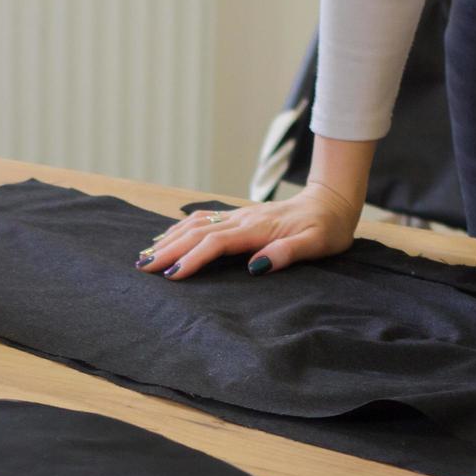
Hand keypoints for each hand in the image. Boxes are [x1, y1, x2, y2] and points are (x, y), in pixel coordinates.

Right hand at [134, 182, 361, 279]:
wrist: (332, 201)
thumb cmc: (327, 227)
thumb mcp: (317, 244)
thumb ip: (287, 253)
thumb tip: (256, 266)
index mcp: (258, 229)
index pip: (216, 243)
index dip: (192, 259)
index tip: (171, 275)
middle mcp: (243, 220)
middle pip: (197, 233)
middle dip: (168, 250)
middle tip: (143, 267)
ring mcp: (239, 215)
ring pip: (196, 224)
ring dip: (170, 238)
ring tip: (146, 253)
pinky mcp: (240, 216)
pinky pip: (203, 219)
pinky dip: (181, 228)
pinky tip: (168, 236)